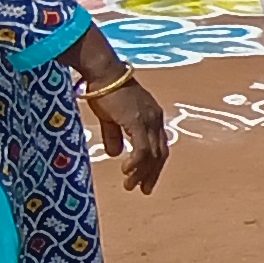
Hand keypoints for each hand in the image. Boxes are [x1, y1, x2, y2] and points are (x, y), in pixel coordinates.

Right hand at [88, 77, 171, 193]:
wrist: (103, 72)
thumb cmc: (104, 90)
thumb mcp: (110, 117)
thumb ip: (114, 136)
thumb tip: (116, 155)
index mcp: (152, 117)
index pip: (159, 146)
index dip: (154, 165)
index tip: (146, 180)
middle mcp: (156, 120)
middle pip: (160, 153)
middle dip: (152, 174)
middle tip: (144, 190)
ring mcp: (150, 120)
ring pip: (152, 154)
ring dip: (142, 173)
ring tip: (132, 186)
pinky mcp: (139, 121)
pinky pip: (142, 149)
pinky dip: (137, 163)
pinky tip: (127, 171)